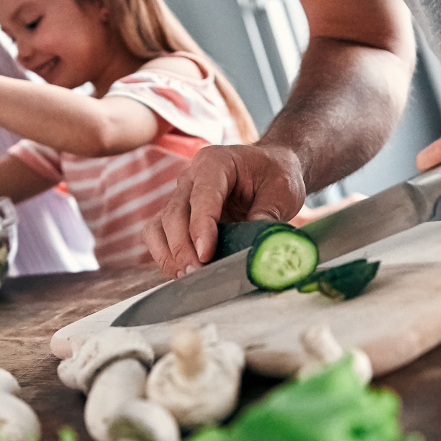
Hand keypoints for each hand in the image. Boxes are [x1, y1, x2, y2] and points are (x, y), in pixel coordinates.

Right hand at [144, 143, 307, 277]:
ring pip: (160, 226)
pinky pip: (158, 234)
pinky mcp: (177, 214)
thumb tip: (255, 248)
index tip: (205, 255)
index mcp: (215, 162)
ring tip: (188, 277)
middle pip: (174, 214)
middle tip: (198, 274)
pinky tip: (181, 272)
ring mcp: (180, 195)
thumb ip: (267, 215)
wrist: (270, 167)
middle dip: (183, 248)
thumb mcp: (282, 190)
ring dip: (170, 254)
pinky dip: (165, 254)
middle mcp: (190, 176)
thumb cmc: (276, 174)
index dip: (200, 227)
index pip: (201, 196)